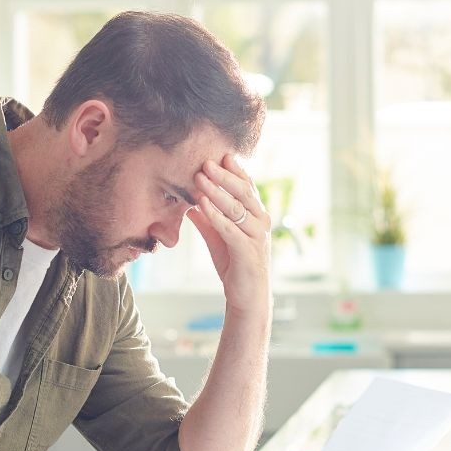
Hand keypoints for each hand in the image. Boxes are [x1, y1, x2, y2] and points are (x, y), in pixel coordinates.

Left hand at [186, 154, 272, 317]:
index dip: (234, 171)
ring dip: (217, 191)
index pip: (246, 187)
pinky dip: (215, 215)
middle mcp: (261, 222)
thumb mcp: (218, 237)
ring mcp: (256, 236)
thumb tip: (189, 202)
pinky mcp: (247, 251)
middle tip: (206, 160)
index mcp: (256, 215)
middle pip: (242, 192)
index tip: (220, 155)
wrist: (246, 296)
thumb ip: (207, 219)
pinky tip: (202, 204)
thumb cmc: (235, 265)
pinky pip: (230, 228)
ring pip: (236, 208)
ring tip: (200, 177)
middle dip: (224, 175)